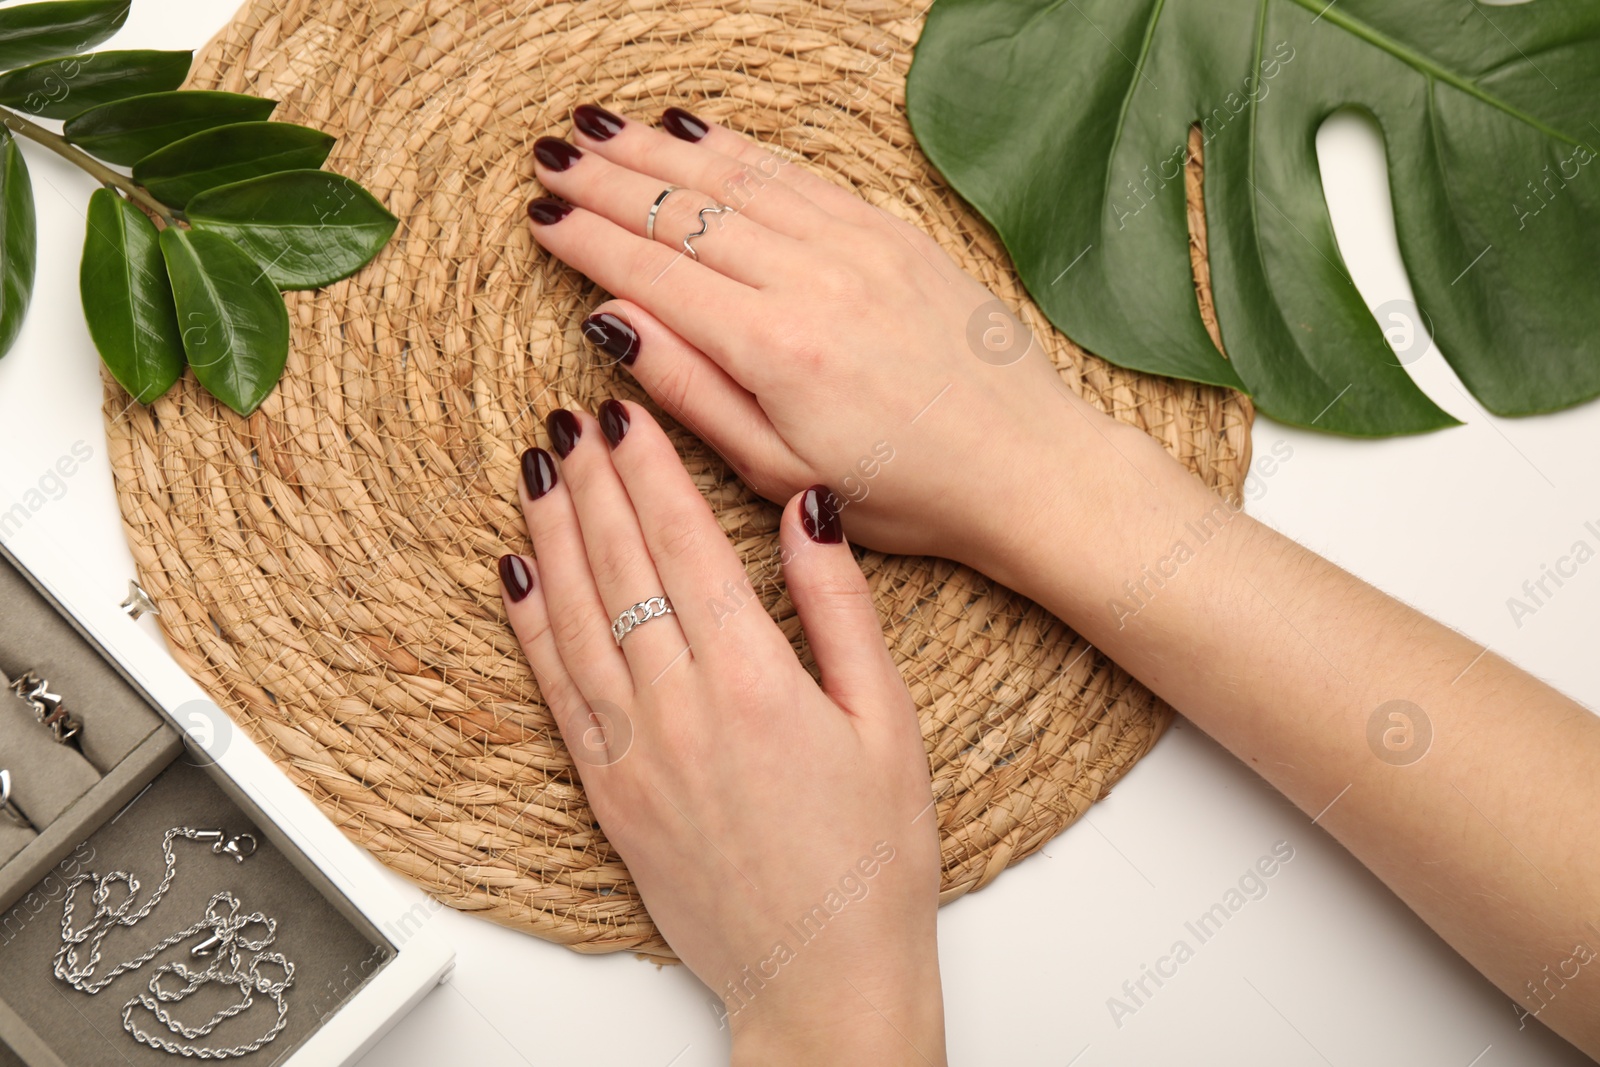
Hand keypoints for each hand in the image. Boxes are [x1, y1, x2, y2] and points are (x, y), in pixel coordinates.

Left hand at [498, 400, 945, 1063]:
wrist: (821, 976)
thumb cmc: (873, 858)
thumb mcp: (888, 722)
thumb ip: (841, 609)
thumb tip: (808, 509)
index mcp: (756, 680)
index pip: (686, 543)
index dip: (650, 469)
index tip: (626, 412)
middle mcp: (681, 708)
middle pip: (622, 566)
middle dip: (594, 482)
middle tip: (569, 418)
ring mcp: (633, 752)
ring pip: (576, 617)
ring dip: (552, 535)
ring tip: (536, 470)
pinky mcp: (607, 794)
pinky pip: (555, 691)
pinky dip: (529, 626)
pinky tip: (515, 575)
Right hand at [524, 104, 1176, 567]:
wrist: (1025, 465)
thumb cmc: (906, 492)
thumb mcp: (780, 470)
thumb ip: (692, 391)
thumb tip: (614, 323)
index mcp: (776, 350)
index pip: (655, 272)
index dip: (588, 239)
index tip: (541, 215)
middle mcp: (814, 279)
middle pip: (687, 211)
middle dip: (609, 179)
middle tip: (549, 155)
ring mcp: (860, 246)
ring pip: (739, 180)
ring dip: (661, 150)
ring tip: (600, 128)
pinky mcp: (895, 233)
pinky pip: (800, 176)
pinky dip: (740, 151)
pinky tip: (698, 133)